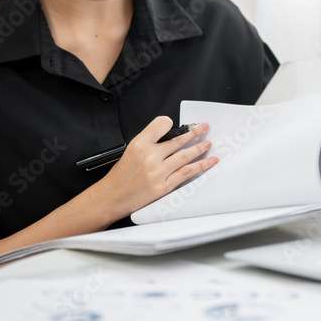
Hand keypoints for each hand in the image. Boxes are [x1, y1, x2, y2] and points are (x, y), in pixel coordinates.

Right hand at [99, 117, 214, 216]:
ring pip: (185, 156)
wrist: (112, 196)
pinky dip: (199, 167)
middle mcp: (149, 157)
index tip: (180, 124)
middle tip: (204, 128)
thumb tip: (170, 135)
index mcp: (140, 144)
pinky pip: (186, 173)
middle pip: (177, 141)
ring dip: (199, 148)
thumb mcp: (131, 149)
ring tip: (208, 144)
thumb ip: (149, 140)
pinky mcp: (163, 187)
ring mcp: (157, 172)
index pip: (161, 125)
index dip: (171, 124)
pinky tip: (208, 162)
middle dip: (194, 133)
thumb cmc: (121, 175)